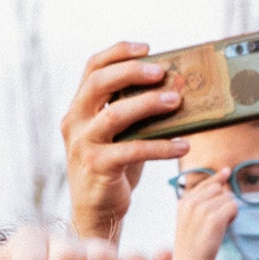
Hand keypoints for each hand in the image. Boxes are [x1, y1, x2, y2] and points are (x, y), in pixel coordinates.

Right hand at [61, 42, 192, 240]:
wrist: (97, 211)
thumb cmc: (114, 168)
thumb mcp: (122, 134)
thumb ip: (138, 112)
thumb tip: (177, 88)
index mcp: (79, 108)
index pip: (92, 68)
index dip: (118, 53)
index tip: (147, 48)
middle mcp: (75, 122)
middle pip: (98, 83)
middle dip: (131, 71)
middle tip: (161, 72)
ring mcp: (83, 144)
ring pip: (114, 115)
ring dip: (147, 105)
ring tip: (176, 101)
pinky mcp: (98, 167)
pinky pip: (132, 150)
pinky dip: (161, 147)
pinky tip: (183, 145)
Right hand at [170, 168, 238, 259]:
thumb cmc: (191, 250)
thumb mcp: (190, 222)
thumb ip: (200, 205)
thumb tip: (222, 186)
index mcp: (183, 202)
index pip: (205, 183)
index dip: (217, 178)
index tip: (226, 172)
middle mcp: (191, 202)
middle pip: (219, 190)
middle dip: (223, 203)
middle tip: (217, 223)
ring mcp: (202, 209)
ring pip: (228, 198)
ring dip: (229, 212)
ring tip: (219, 229)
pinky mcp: (214, 219)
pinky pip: (233, 207)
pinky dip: (233, 217)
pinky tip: (225, 228)